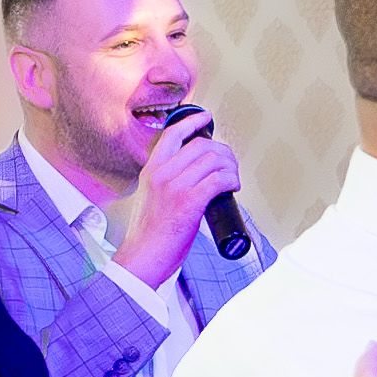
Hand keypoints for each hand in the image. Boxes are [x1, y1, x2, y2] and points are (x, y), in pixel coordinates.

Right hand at [111, 110, 244, 288]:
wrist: (143, 258)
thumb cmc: (149, 236)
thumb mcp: (150, 199)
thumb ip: (164, 185)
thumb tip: (190, 182)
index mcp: (151, 171)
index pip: (172, 134)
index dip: (193, 122)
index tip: (206, 118)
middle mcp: (162, 173)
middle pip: (201, 146)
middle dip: (222, 152)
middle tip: (230, 165)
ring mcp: (175, 186)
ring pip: (213, 161)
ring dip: (230, 167)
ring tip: (233, 180)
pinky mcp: (189, 202)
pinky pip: (218, 180)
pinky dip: (231, 180)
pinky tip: (233, 188)